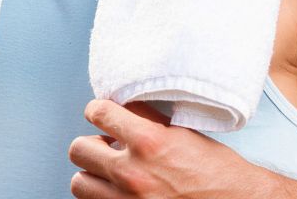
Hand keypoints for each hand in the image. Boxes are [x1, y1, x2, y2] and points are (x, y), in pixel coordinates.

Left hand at [69, 99, 276, 197]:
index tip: (101, 114)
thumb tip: (124, 106)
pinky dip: (103, 198)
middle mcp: (132, 172)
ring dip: (92, 175)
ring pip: (78, 182)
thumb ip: (150, 121)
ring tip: (110, 173)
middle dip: (92, 145)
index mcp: (149, 142)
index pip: (98, 113)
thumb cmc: (217, 173)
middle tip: (106, 146)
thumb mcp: (185, 135)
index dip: (97, 110)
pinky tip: (119, 193)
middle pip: (78, 149)